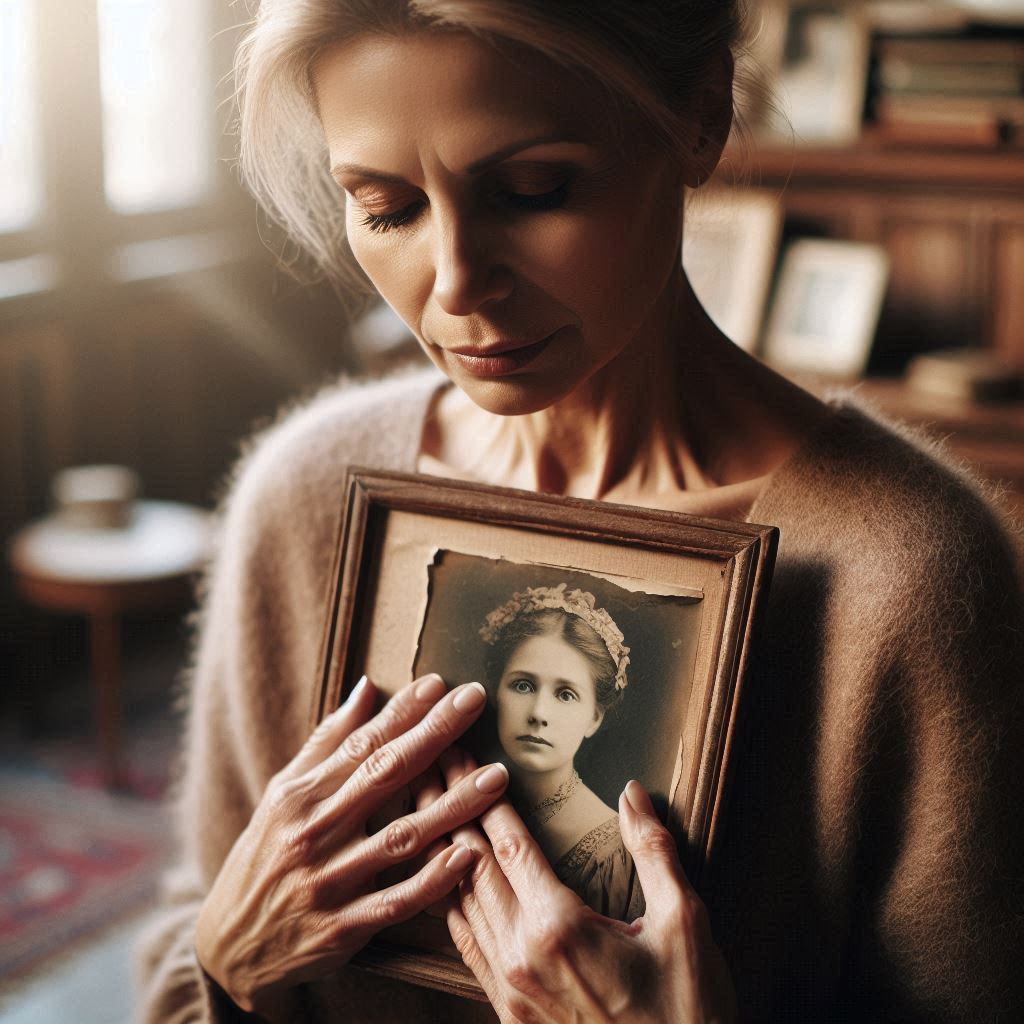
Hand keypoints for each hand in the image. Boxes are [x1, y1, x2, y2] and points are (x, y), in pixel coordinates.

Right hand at [195, 674, 508, 1014]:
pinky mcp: (343, 927)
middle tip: (474, 701)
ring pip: (402, 836)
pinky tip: (467, 855)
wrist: (230, 945)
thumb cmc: (264, 856)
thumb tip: (367, 689)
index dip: (403, 711)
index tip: (439, 683)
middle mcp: (315, 832)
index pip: (362, 744)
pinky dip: (432, 879)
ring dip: (452, 804)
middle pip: (386, 775)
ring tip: (496, 777)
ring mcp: (330, 881)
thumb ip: (327, 743)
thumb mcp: (282, 795)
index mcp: (302, 796)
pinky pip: (396, 900)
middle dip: (435, 734)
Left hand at [444, 756, 734, 1022]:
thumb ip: (653, 852)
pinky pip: (465, 944)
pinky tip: (440, 881)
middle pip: (470, 863)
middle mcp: (521, 954)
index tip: (461, 753)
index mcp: (559, 925)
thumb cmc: (687, 1013)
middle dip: (449, 807)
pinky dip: (448, 901)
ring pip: (459, 902)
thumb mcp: (684, 924)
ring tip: (424, 808)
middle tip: (429, 762)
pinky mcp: (508, 1011)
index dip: (479, 791)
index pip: (506, 840)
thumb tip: (631, 793)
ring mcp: (509, 987)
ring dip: (439, 849)